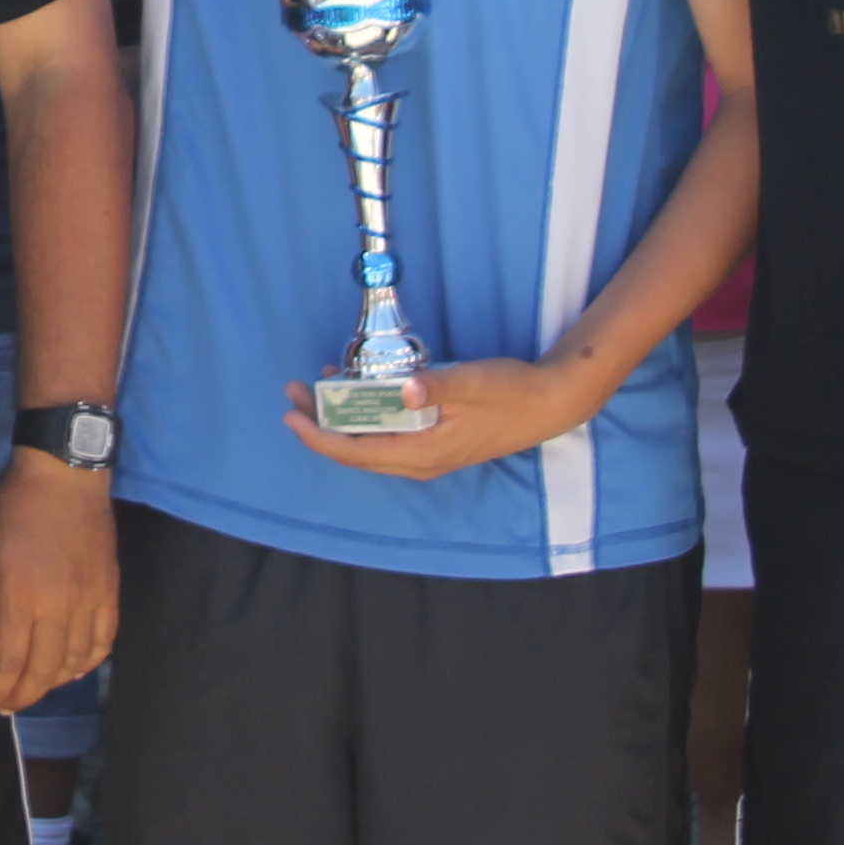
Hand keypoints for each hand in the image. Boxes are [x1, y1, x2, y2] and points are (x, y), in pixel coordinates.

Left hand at [0, 451, 117, 713]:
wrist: (63, 476)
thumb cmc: (10, 511)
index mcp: (21, 596)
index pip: (8, 662)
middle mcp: (60, 606)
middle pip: (43, 671)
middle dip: (22, 696)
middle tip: (7, 706)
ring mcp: (90, 601)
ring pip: (74, 663)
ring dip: (52, 684)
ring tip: (32, 688)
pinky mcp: (110, 593)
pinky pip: (103, 643)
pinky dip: (87, 665)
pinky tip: (69, 670)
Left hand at [282, 353, 608, 478]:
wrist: (550, 404)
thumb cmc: (512, 392)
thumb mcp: (473, 382)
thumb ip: (436, 386)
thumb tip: (404, 389)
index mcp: (423, 453)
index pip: (357, 452)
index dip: (320, 437)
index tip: (293, 415)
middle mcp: (420, 461)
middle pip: (357, 450)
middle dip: (322, 424)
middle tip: (297, 392)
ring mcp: (428, 455)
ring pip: (372, 443)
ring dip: (343, 419)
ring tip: (320, 387)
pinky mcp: (436, 442)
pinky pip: (389, 435)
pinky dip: (367, 415)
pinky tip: (362, 389)